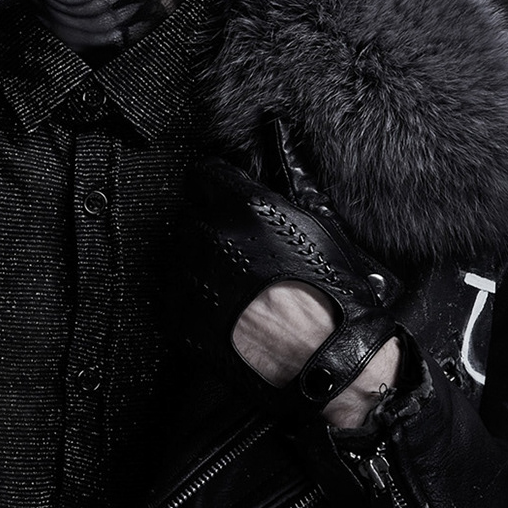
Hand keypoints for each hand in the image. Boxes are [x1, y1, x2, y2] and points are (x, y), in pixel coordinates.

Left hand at [181, 126, 400, 421]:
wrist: (325, 364)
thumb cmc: (334, 297)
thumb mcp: (320, 226)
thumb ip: (287, 185)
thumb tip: (276, 143)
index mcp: (244, 206)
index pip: (204, 174)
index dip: (219, 188)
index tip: (228, 203)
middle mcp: (207, 235)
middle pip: (191, 215)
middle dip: (211, 227)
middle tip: (243, 255)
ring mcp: (187, 277)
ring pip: (179, 255)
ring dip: (200, 264)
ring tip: (239, 289)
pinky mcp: (176, 316)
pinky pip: (173, 295)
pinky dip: (193, 300)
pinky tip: (227, 313)